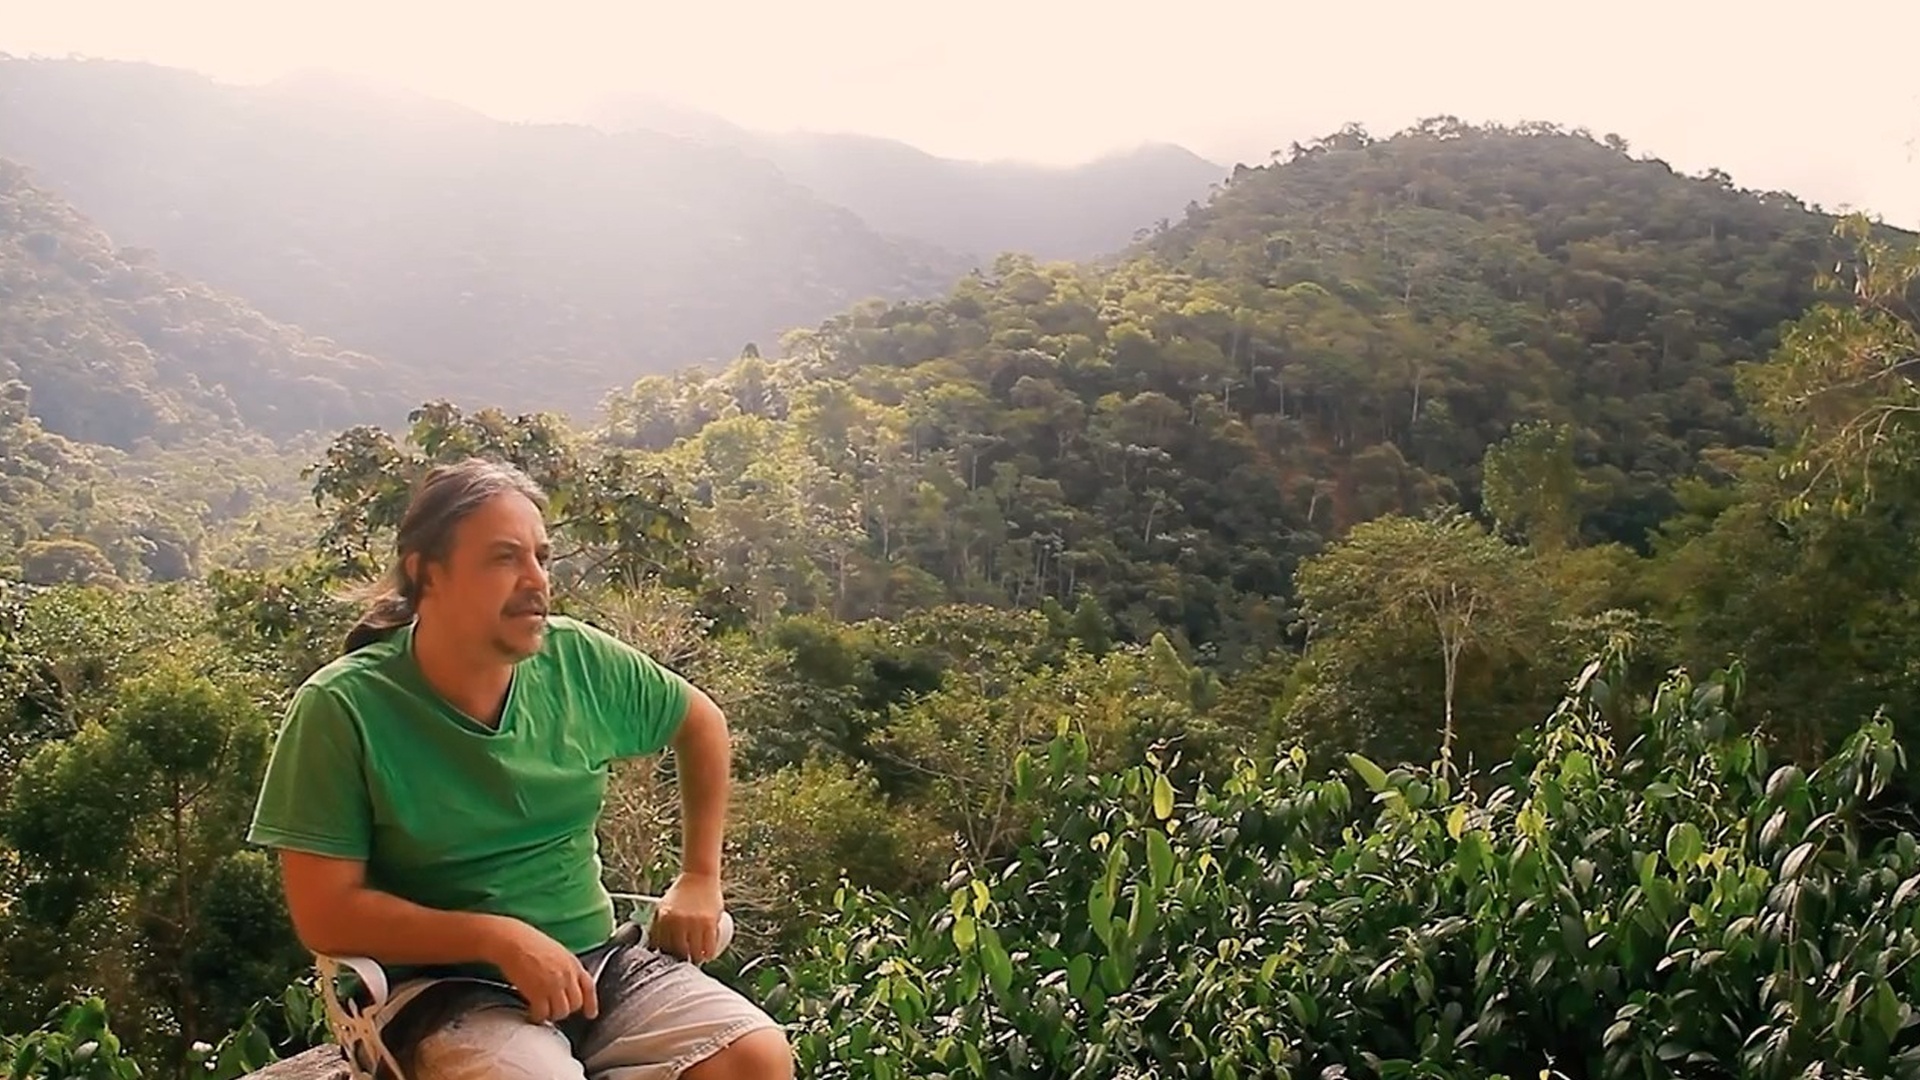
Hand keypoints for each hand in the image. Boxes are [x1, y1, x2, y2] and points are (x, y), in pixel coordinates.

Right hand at [481, 916, 597, 1024]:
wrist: (513, 941)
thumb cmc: (530, 943)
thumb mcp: (557, 952)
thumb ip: (566, 969)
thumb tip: (567, 984)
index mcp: (573, 964)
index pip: (589, 988)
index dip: (591, 1004)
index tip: (590, 1014)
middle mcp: (567, 976)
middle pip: (575, 1004)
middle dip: (566, 1009)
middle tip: (556, 1009)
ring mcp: (553, 986)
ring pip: (561, 1012)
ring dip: (552, 1014)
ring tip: (544, 1011)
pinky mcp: (537, 994)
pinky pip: (543, 1013)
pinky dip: (538, 1017)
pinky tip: (533, 1013)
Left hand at [648, 872, 724, 962]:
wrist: (699, 875)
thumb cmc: (681, 892)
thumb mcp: (664, 906)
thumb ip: (657, 925)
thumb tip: (652, 947)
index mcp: (664, 918)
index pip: (663, 947)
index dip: (666, 957)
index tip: (670, 961)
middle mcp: (678, 921)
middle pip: (678, 952)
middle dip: (681, 961)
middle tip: (684, 962)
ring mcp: (694, 922)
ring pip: (695, 951)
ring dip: (696, 959)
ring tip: (696, 960)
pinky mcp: (709, 922)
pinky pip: (709, 945)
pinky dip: (708, 954)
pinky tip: (707, 956)